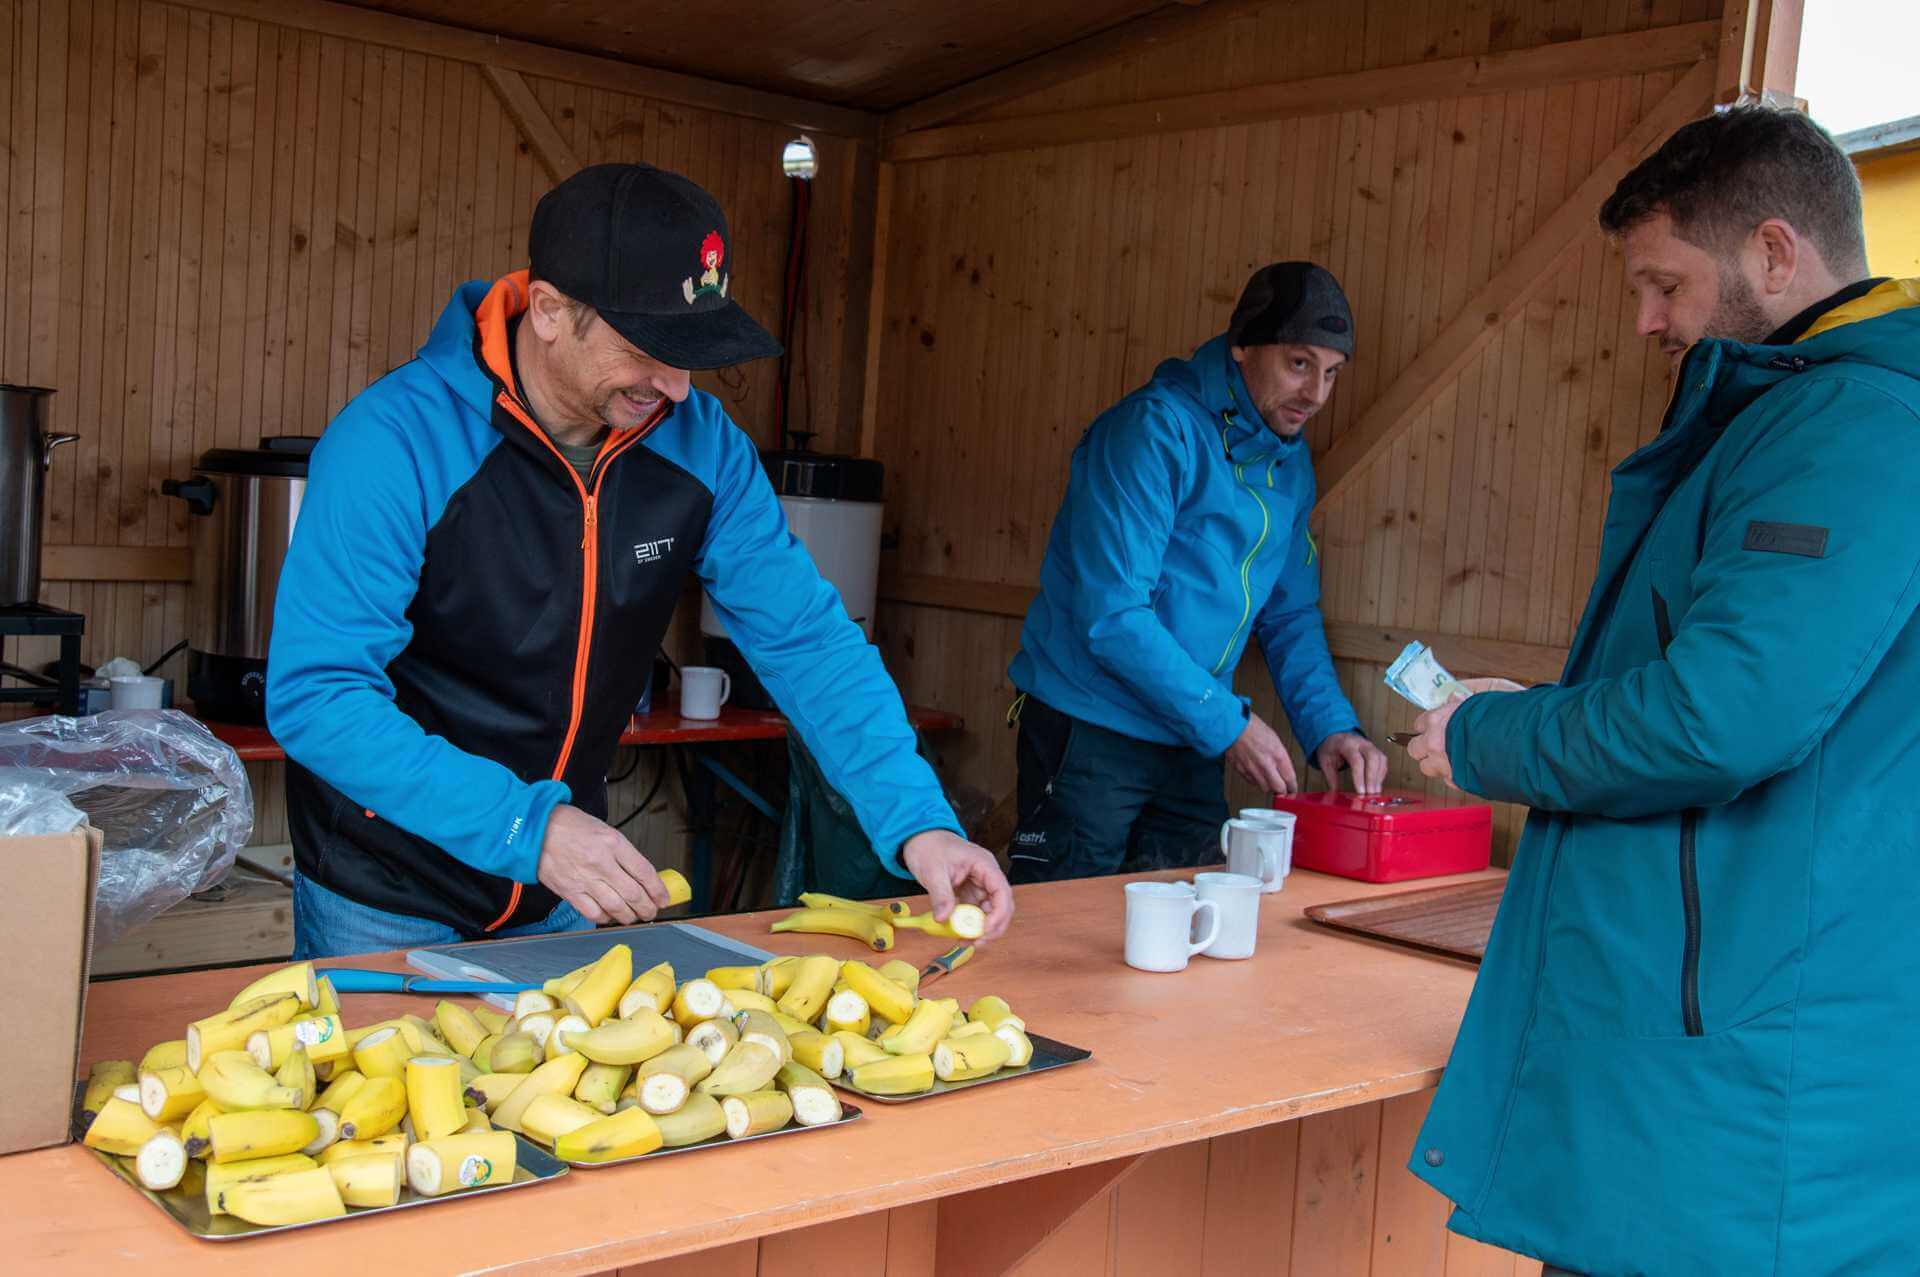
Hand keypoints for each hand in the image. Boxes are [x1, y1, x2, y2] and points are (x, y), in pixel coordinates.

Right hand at [536, 804, 671, 924]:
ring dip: (630, 916)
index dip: (658, 889)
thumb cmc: (569, 826)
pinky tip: (610, 916)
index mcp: (613, 843)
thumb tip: (639, 876)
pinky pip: (593, 913)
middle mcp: (601, 862)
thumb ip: (622, 853)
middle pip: (634, 893)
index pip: (645, 872)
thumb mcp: (604, 830)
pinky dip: (606, 918)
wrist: (535, 829)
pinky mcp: (570, 891)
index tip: (663, 898)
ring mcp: (585, 879)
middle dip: (647, 908)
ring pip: (616, 907)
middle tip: (652, 912)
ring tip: (634, 917)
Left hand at [900, 830, 1013, 940]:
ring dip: (981, 928)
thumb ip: (941, 895)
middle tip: (977, 941)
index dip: (998, 913)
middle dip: (993, 926)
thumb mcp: (933, 871)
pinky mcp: (969, 891)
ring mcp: (978, 884)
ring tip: (966, 941)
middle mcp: (986, 875)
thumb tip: (943, 918)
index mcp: (984, 865)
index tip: (984, 929)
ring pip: (989, 911)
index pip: (1002, 891)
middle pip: (1001, 905)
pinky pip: (975, 911)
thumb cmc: (929, 846)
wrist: (919, 837)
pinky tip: (960, 934)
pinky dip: (970, 924)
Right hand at [1226, 713, 1298, 795]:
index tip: (1292, 789)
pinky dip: (1256, 781)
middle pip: (1278, 789)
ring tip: (1268, 779)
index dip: (1292, 787)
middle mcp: (1266, 765)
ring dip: (1268, 786)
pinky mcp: (1241, 771)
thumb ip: (1280, 758)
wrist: (1233, 725)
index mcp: (1278, 755)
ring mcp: (1253, 769)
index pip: (1290, 779)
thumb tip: (1284, 771)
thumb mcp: (1275, 740)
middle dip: (1282, 791)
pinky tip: (1256, 773)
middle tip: (1282, 789)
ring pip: (1265, 788)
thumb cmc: (1253, 728)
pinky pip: (1252, 783)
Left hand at [1316, 730, 1388, 794]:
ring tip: (1374, 792)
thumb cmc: (1331, 748)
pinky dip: (1381, 774)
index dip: (1360, 777)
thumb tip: (1335, 793)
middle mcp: (1361, 743)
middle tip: (1370, 793)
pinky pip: (1383, 762)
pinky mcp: (1376, 751)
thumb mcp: (1325, 761)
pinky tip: (1377, 785)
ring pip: (1380, 760)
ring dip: (1378, 777)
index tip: (1360, 791)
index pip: (1356, 761)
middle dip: (1372, 778)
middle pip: (1372, 758)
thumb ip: (1331, 777)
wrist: (1336, 737)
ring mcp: (1370, 746)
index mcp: (1346, 744)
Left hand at [1406, 677, 1523, 787]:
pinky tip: (1466, 768)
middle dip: (1422, 747)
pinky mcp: (1457, 781)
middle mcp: (1435, 742)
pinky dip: (1454, 775)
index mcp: (1438, 720)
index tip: (1432, 726)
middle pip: (1414, 748)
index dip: (1428, 725)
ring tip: (1449, 759)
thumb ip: (1466, 697)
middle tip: (1434, 745)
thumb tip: (1456, 695)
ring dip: (1434, 764)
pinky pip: (1448, 780)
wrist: (1519, 745)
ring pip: (1426, 768)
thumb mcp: (1484, 696)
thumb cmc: (1505, 717)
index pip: (1420, 722)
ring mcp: (1444, 764)